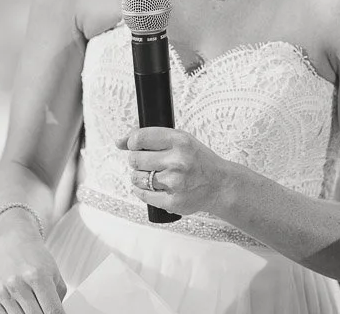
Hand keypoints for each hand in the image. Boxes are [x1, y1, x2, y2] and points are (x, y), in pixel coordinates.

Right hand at [0, 229, 65, 313]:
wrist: (14, 243)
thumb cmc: (36, 258)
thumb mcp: (55, 274)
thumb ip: (58, 298)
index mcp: (38, 276)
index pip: (52, 310)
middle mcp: (18, 284)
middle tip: (45, 310)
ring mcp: (3, 292)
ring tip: (33, 306)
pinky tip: (21, 309)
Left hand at [118, 127, 234, 216]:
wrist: (219, 185)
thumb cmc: (197, 160)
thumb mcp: (181, 140)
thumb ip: (152, 137)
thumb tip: (119, 141)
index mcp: (180, 141)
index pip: (140, 138)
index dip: (132, 142)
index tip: (134, 146)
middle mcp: (177, 161)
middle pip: (135, 159)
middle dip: (137, 160)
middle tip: (147, 162)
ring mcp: (175, 182)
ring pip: (137, 178)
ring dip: (140, 177)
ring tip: (153, 175)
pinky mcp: (172, 201)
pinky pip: (143, 195)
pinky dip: (143, 191)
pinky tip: (153, 187)